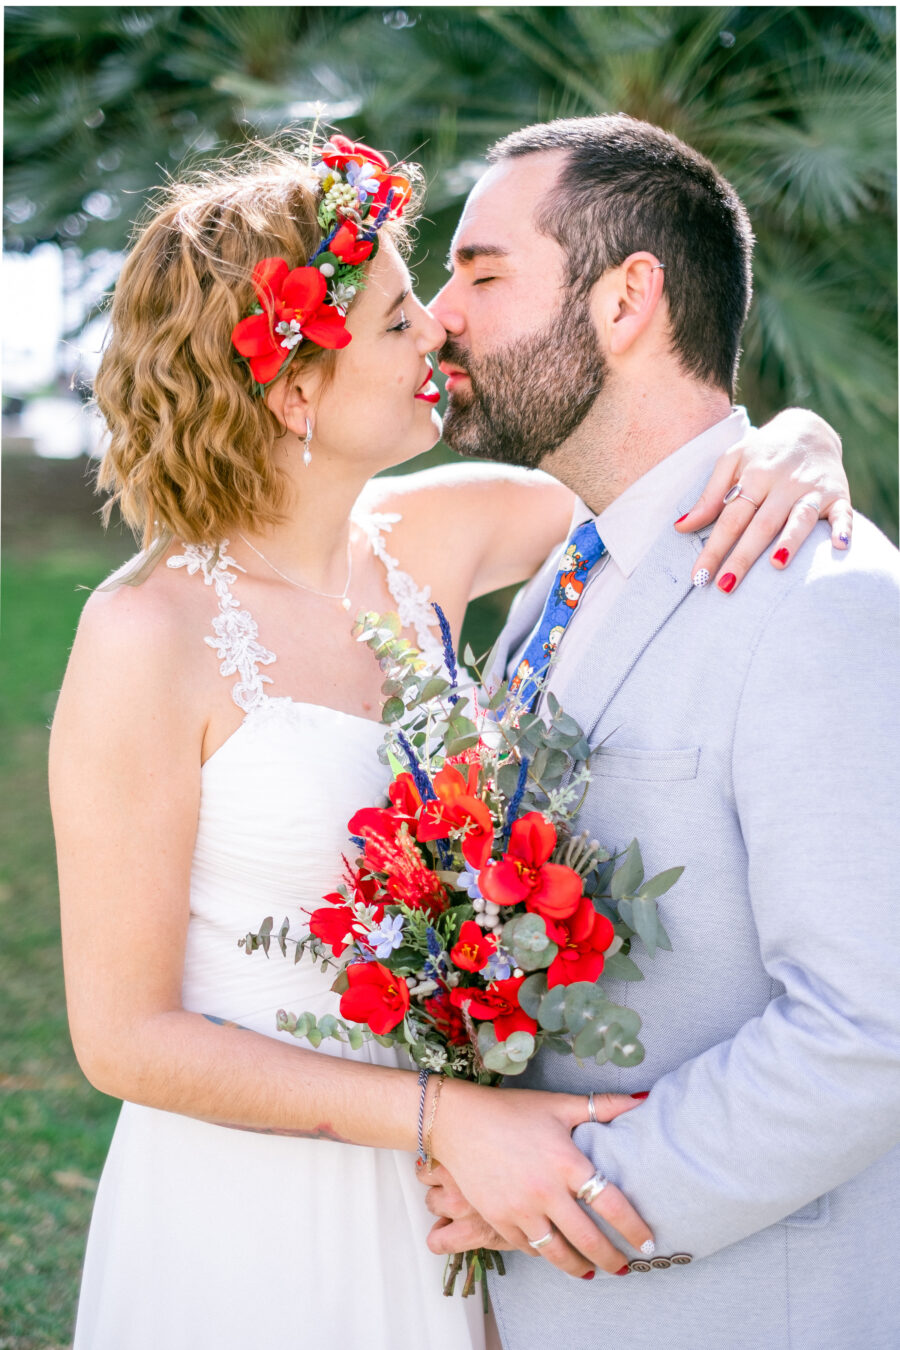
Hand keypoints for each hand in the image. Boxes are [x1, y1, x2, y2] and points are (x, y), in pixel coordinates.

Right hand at [426, 1083, 653, 1278]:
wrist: (457, 1121)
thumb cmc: (510, 1110)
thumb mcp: (558, 1104)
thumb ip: (602, 1107)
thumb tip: (642, 1101)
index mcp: (565, 1161)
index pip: (611, 1203)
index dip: (633, 1228)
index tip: (648, 1243)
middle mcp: (545, 1190)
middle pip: (588, 1239)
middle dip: (611, 1258)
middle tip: (625, 1267)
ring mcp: (519, 1209)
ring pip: (558, 1253)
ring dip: (579, 1267)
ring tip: (591, 1272)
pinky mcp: (498, 1219)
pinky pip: (528, 1248)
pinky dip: (545, 1255)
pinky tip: (555, 1253)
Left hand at [675, 408, 851, 591]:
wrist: (808, 429)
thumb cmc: (762, 454)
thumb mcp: (732, 462)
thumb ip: (709, 497)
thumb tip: (680, 528)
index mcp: (754, 476)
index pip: (730, 518)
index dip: (714, 547)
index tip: (699, 575)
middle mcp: (783, 483)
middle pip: (761, 524)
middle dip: (743, 556)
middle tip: (725, 586)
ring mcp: (812, 489)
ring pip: (800, 518)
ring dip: (791, 541)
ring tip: (777, 565)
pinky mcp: (839, 494)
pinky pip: (844, 513)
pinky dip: (844, 529)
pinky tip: (839, 547)